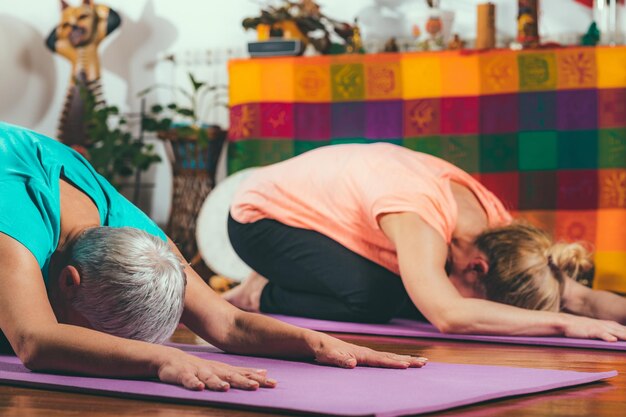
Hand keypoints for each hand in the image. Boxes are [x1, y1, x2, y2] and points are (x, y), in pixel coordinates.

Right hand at [158, 349, 276, 390]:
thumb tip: (264, 373)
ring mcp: (199, 372)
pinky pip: (188, 380)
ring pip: (209, 378)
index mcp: (224, 370)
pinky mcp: (183, 375)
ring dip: (218, 383)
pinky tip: (199, 387)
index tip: (273, 383)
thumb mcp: (223, 370)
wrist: (171, 359)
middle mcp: (214, 370)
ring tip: (226, 388)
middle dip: (244, 381)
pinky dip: (193, 383)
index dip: (257, 379)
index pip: (244, 374)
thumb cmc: (201, 368)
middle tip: (257, 386)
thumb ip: (242, 372)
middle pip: (231, 376)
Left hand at [310, 334, 427, 368]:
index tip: (408, 366)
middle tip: (425, 362)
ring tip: (422, 361)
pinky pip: (386, 359)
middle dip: (409, 360)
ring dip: (407, 359)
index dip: (394, 363)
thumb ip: (340, 359)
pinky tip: (404, 363)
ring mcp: (368, 354)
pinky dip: (397, 360)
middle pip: (392, 357)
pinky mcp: (366, 356)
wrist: (319, 343)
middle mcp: (368, 352)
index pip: (381, 360)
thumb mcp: (329, 356)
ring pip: (391, 356)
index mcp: (362, 354)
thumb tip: (352, 363)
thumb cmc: (324, 351)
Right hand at [562, 314, 625, 341]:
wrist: (566, 322)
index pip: (623, 328)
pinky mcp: (590, 330)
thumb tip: (616, 338)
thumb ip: (607, 332)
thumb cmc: (581, 328)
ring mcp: (598, 327)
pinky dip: (607, 336)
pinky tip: (613, 340)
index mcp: (608, 324)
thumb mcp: (597, 328)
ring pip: (614, 331)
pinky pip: (600, 333)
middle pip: (622, 330)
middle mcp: (605, 325)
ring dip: (624, 335)